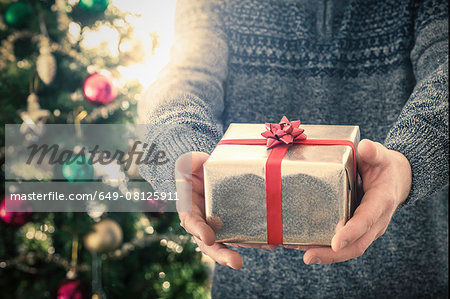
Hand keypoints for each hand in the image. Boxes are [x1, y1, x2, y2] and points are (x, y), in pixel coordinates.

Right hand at [175, 152, 275, 269]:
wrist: (212, 170)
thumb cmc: (195, 168)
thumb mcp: (188, 163)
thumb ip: (188, 163)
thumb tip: (193, 162)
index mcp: (191, 210)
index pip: (192, 222)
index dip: (199, 230)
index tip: (209, 238)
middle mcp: (206, 223)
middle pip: (211, 244)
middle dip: (223, 254)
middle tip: (235, 262)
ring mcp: (222, 225)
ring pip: (232, 242)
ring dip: (248, 248)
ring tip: (265, 248)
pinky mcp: (238, 222)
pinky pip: (247, 233)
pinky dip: (258, 239)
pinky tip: (273, 240)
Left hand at [299, 139, 411, 263]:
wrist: (396, 180)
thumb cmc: (384, 167)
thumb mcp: (381, 156)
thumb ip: (374, 153)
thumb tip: (366, 148)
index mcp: (380, 203)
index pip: (366, 221)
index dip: (351, 233)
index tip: (336, 243)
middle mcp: (376, 222)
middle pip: (356, 245)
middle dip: (333, 254)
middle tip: (309, 257)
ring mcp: (367, 230)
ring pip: (349, 249)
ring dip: (326, 255)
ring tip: (303, 255)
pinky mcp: (357, 231)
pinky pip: (343, 244)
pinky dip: (326, 248)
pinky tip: (304, 246)